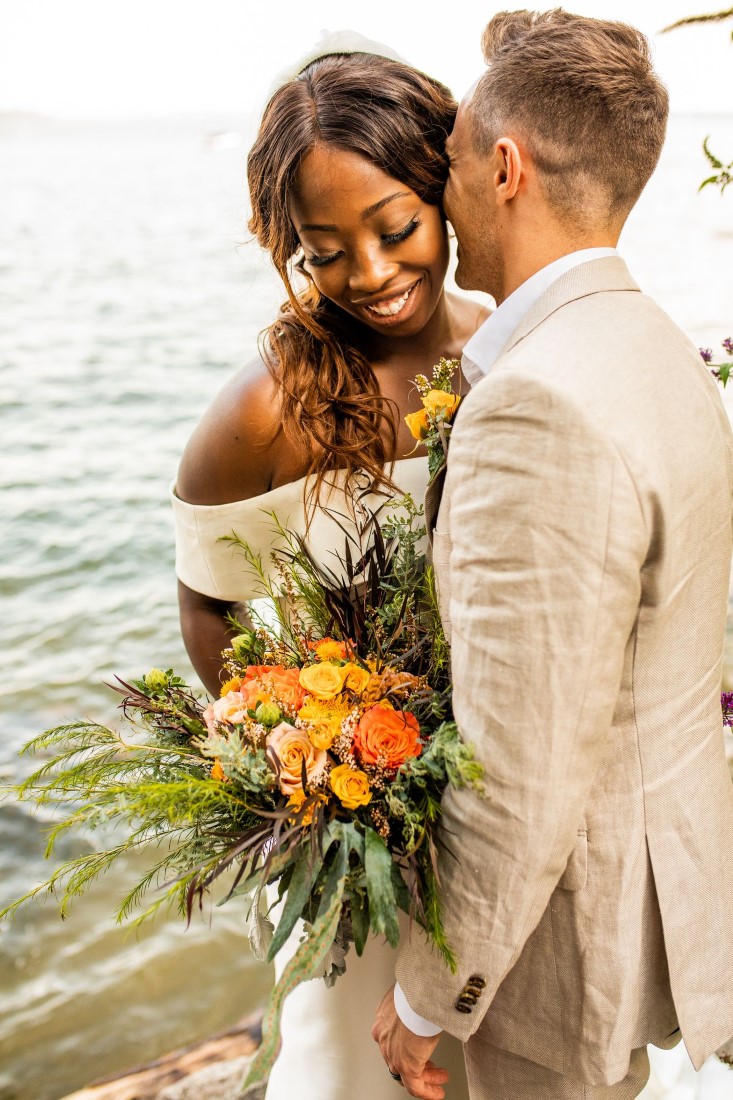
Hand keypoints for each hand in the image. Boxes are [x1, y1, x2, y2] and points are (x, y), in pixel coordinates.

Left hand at [372, 984, 447, 1099]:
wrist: (419, 995)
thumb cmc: (418, 989)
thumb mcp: (414, 995)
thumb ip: (417, 1004)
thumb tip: (429, 1002)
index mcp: (384, 1017)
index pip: (391, 1040)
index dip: (407, 1047)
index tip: (418, 1050)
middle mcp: (383, 1036)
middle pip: (396, 1057)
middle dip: (416, 1063)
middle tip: (430, 1067)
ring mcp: (391, 1052)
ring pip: (405, 1073)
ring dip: (425, 1077)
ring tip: (439, 1079)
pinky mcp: (404, 1064)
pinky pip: (415, 1086)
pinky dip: (427, 1092)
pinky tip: (437, 1092)